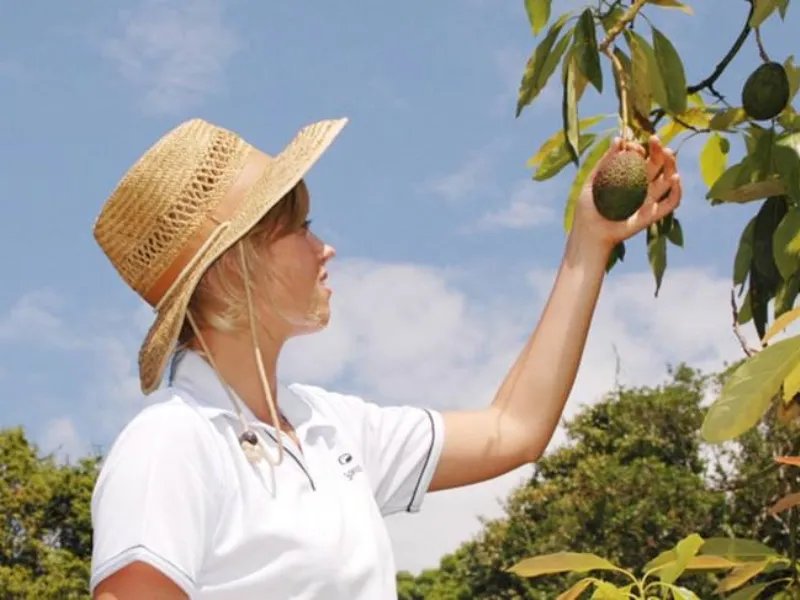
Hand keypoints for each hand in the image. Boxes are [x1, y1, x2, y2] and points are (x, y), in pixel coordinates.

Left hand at [570, 135, 681, 252]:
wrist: (589, 233)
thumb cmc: (587, 209)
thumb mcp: (593, 181)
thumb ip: (605, 162)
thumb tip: (618, 139)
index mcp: (628, 177)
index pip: (640, 157)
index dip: (638, 148)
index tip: (629, 145)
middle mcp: (641, 187)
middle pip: (656, 164)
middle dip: (657, 150)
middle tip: (654, 139)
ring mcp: (649, 200)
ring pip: (668, 179)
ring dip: (671, 164)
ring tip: (668, 152)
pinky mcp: (653, 214)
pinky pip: (671, 202)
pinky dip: (677, 190)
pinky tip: (675, 177)